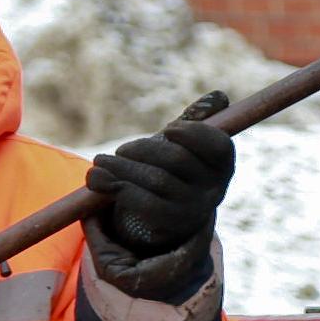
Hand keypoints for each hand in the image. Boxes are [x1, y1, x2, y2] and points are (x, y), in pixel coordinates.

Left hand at [86, 92, 235, 257]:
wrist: (171, 214)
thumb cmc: (178, 169)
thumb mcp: (188, 146)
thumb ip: (197, 120)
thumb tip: (219, 96)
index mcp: (222, 166)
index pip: (218, 146)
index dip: (193, 133)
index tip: (169, 128)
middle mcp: (213, 190)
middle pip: (176, 160)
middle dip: (143, 150)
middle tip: (121, 150)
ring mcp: (192, 209)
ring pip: (155, 180)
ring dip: (121, 167)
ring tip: (100, 161)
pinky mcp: (169, 224)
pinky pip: (142, 201)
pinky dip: (116, 186)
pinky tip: (97, 180)